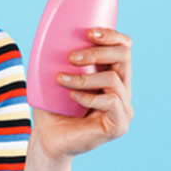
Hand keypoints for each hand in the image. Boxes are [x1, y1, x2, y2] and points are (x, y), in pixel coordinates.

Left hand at [31, 27, 133, 161]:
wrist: (47, 139)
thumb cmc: (50, 107)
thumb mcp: (54, 76)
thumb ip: (61, 57)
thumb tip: (51, 31)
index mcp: (111, 75)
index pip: (123, 47)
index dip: (111, 35)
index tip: (89, 32)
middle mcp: (122, 90)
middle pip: (124, 56)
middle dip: (96, 52)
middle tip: (71, 57)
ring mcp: (124, 108)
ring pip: (113, 79)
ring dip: (83, 77)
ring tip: (60, 79)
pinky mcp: (119, 125)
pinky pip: (110, 102)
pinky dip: (88, 97)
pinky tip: (71, 97)